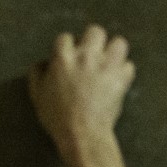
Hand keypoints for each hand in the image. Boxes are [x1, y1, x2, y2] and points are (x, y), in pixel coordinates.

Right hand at [28, 24, 132, 166]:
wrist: (82, 134)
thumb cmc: (58, 118)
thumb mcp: (37, 96)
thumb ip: (37, 75)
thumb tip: (41, 64)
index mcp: (63, 57)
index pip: (66, 37)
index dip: (69, 48)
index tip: (70, 58)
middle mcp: (86, 55)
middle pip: (95, 31)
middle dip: (94, 42)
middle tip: (93, 56)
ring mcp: (106, 65)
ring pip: (119, 42)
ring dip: (115, 52)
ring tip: (110, 62)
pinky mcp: (121, 79)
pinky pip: (129, 66)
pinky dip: (125, 72)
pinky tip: (118, 80)